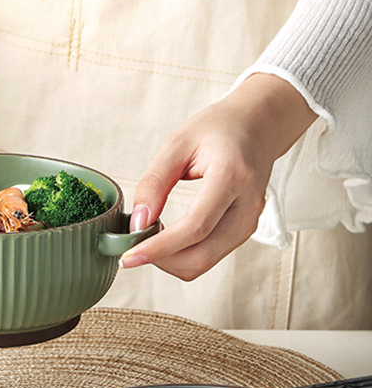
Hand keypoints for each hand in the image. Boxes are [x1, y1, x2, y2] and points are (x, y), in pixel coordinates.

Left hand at [120, 74, 316, 279]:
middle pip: (202, 254)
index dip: (159, 247)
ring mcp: (250, 221)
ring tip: (147, 240)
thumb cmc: (219, 129)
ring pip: (205, 262)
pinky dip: (183, 255)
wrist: (257, 125)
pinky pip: (211, 256)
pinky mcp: (245, 229)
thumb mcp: (177, 144)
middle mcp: (248, 204)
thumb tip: (137, 224)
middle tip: (131, 249)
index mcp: (232, 176)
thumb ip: (154, 183)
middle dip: (161, 260)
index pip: (195, 226)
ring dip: (171, 261)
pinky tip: (166, 239)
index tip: (128, 256)